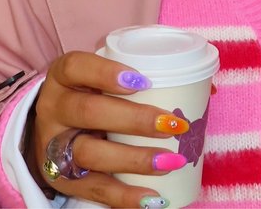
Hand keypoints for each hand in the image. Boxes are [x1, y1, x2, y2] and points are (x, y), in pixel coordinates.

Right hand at [29, 51, 189, 207]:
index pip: (77, 66)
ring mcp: (54, 146)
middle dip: (134, 119)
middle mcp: (54, 108)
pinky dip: (125, 196)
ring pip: (89, 154)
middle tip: (172, 124)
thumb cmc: (93, 94)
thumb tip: (208, 90)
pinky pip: (93, 191)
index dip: (107, 73)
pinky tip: (153, 197)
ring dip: (134, 159)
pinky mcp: (62, 180)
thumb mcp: (106, 79)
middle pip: (88, 112)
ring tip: (170, 160)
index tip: (144, 80)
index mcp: (64, 75)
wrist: (52, 131)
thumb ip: (146, 76)